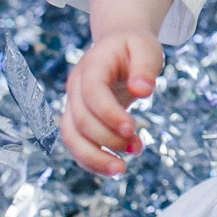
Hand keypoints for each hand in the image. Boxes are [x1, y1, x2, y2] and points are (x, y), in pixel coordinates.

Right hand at [60, 31, 162, 175]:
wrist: (116, 48)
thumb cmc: (133, 48)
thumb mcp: (146, 48)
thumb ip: (145, 66)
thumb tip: (143, 90)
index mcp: (92, 66)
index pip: (92, 92)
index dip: (109, 113)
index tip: (132, 128)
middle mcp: (76, 87)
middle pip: (80, 118)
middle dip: (107, 139)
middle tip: (137, 148)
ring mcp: (73, 104)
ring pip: (70, 137)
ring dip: (94, 157)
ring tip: (121, 169)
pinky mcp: (78, 120)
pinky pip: (76, 145)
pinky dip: (91, 161)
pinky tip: (113, 167)